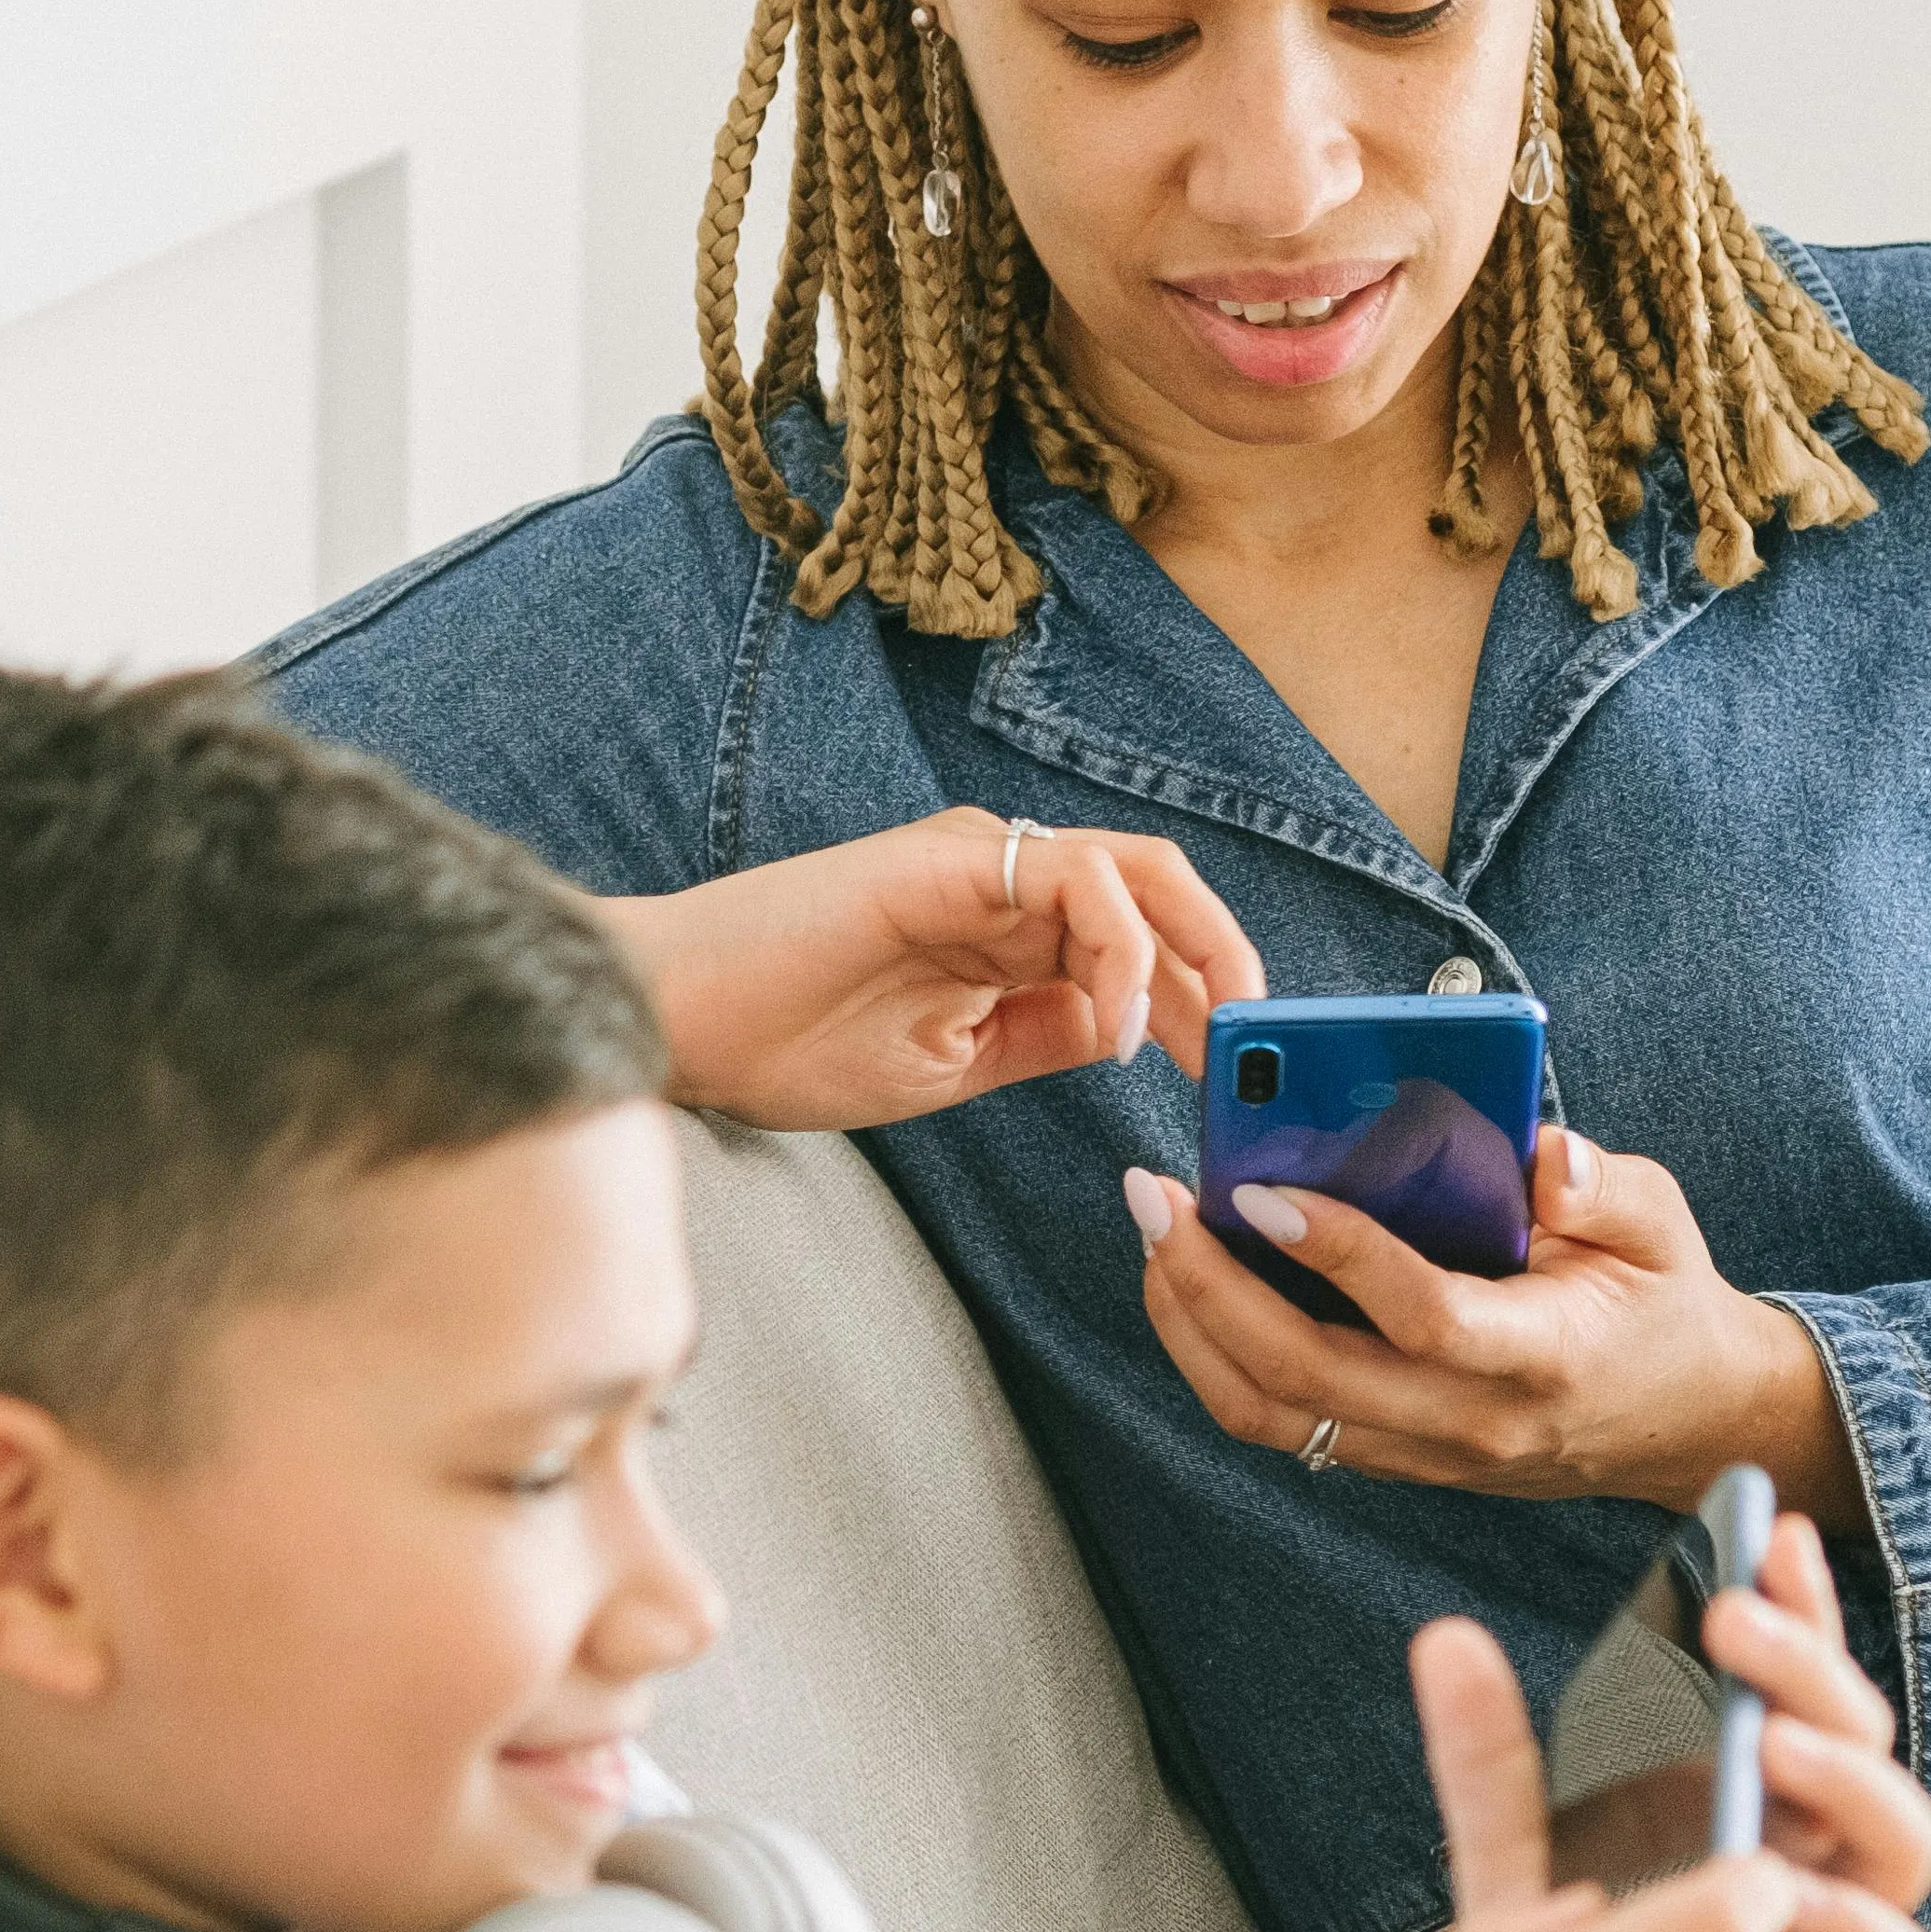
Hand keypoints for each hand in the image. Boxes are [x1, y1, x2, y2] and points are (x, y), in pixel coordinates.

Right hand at [603, 812, 1262, 1133]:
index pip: (1139, 939)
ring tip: (1202, 1035)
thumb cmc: (784, 1044)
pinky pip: (1076, 879)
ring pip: (1137, 872)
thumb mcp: (951, 1065)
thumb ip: (1042, 1034)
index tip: (1232, 1073)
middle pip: (1159, 889)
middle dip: (1226, 958)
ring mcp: (976, 859)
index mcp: (1004, 930)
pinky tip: (1112, 1021)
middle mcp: (1000, 878)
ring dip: (1191, 952)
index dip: (1201, 997)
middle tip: (1255, 1041)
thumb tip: (1129, 1025)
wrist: (675, 1024)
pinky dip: (1119, 945)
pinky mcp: (949, 858)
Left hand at [1123, 1119, 1869, 1527]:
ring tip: (1158, 1237)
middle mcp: (1473, 1420)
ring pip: (1273, 1413)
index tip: (1260, 1189)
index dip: (1334, 1252)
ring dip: (1193, 1326)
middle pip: (1308, 1377)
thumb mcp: (1660, 1223)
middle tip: (1156, 1198)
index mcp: (1543, 1354)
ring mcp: (1427, 1453)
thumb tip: (1540, 1153)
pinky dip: (1217, 1356)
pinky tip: (1193, 1284)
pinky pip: (1280, 1422)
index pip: (1419, 1314)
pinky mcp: (1395, 1458)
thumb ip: (1602, 1186)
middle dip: (1209, 1285)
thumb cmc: (1661, 1303)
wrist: (1686, 1421)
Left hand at [1526, 1516, 1930, 1931]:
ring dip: (1848, 1775)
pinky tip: (1783, 1887)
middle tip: (1733, 1622)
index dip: (1802, 1610)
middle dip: (1810, 1669)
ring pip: (1906, 1836)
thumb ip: (1496, 1769)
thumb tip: (1443, 1633)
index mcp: (1763, 1806)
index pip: (1799, 1687)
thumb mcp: (1521, 1880)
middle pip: (1860, 1740)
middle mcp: (1824, 1860)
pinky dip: (1847, 1918)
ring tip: (1769, 1743)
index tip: (1772, 1533)